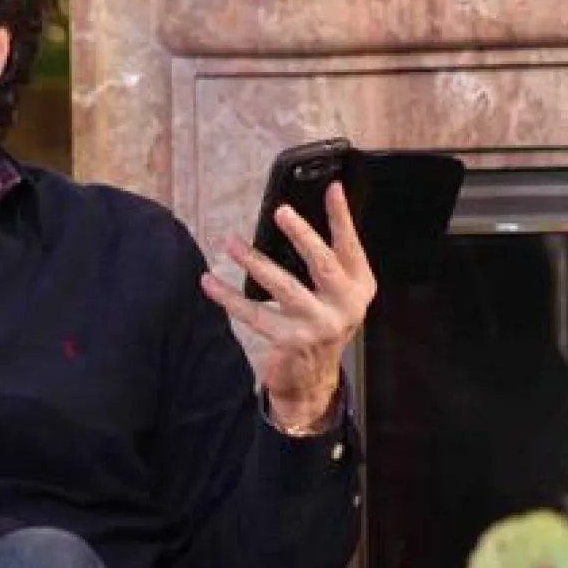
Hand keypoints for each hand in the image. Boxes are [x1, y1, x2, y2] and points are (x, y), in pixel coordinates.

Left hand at [200, 182, 376, 430]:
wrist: (312, 380)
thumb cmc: (319, 324)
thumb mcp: (333, 294)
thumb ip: (324, 263)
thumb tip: (291, 219)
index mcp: (358, 288)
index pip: (350, 245)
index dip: (342, 216)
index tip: (332, 187)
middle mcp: (345, 307)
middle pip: (322, 263)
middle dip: (301, 234)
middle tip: (280, 211)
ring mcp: (320, 325)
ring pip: (283, 286)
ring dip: (253, 261)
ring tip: (230, 242)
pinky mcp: (292, 341)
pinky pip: (254, 312)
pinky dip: (228, 296)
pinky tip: (209, 283)